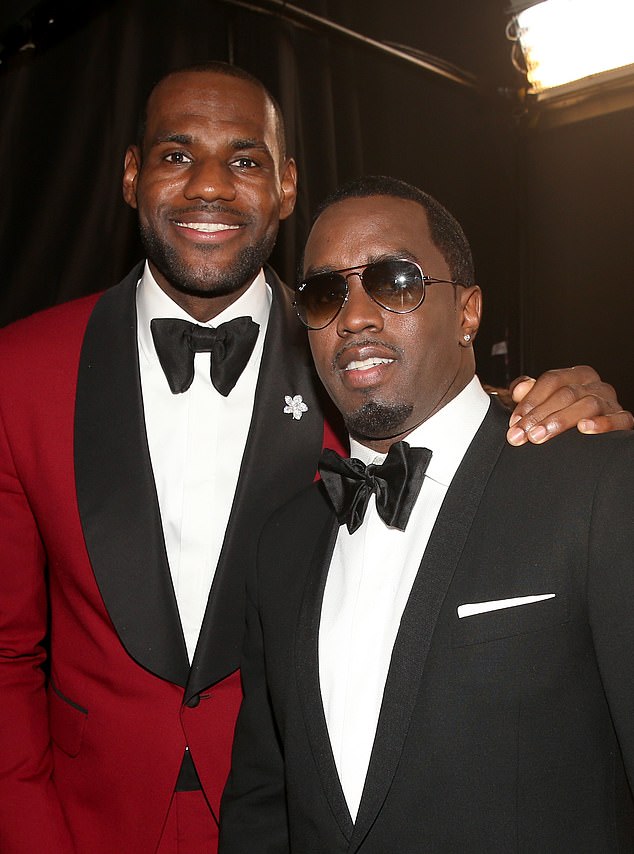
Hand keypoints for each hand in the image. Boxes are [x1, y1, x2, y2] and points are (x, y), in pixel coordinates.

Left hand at [506, 366, 633, 445]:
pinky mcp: (623, 419)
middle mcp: (594, 385)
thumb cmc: (565, 415)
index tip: (514, 422)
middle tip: (522, 435)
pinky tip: (584, 429)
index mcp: (576, 375)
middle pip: (566, 394)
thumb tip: (518, 389)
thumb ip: (530, 393)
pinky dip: (602, 424)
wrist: (594, 434)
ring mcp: (610, 401)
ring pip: (588, 405)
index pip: (551, 380)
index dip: (530, 401)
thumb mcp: (546, 402)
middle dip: (539, 416)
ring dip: (561, 421)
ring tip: (541, 436)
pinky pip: (618, 419)